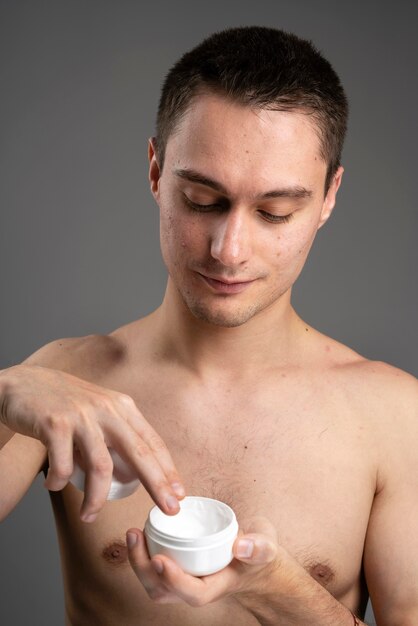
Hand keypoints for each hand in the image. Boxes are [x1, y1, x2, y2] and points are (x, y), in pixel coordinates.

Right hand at [0, 364, 184, 520]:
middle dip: (157, 484)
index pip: (151, 441)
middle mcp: (106, 408)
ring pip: (100, 467)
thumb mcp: (97, 411)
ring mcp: (81, 415)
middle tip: (167, 509)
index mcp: (120, 406)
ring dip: (96, 498)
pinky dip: (59, 482)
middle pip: (138, 453)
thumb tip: (132, 473)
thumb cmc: (62, 403)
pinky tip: (53, 486)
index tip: (178, 493)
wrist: (22, 384)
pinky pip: (64, 465)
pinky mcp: (55, 423)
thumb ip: (115, 435)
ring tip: (88, 515)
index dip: (168, 468)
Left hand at [126, 515, 279, 605]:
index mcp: (217, 586)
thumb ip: (259, 546)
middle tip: (135, 536)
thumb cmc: (258, 553)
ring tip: (133, 534)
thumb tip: (242, 545)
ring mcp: (184, 580)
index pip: (192, 593)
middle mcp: (196, 587)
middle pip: (163, 591)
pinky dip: (143, 554)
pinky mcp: (177, 568)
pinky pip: (154, 568)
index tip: (160, 560)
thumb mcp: (267, 546)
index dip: (174, 580)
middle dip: (143, 568)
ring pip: (153, 583)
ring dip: (138, 561)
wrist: (255, 557)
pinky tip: (140, 532)